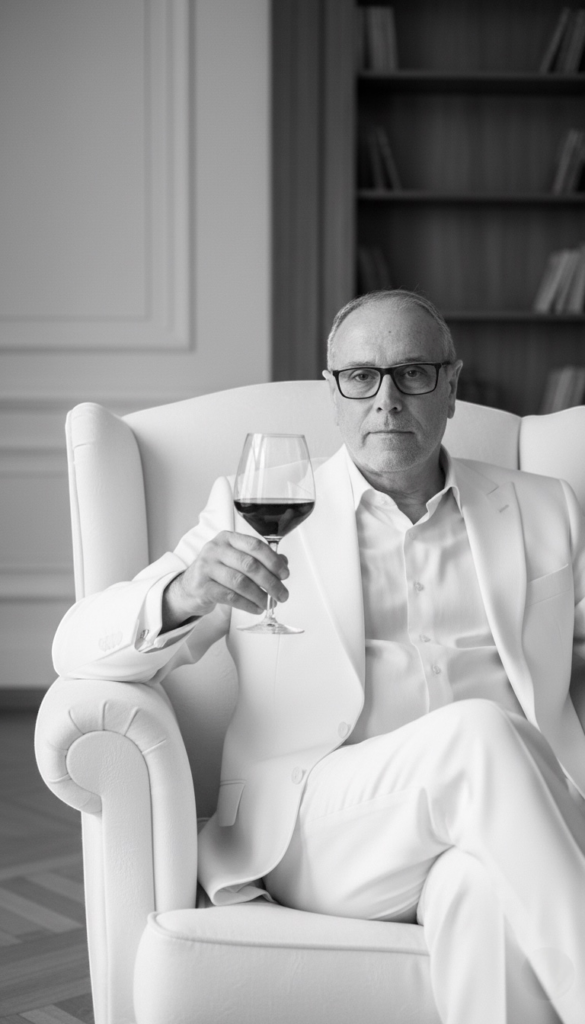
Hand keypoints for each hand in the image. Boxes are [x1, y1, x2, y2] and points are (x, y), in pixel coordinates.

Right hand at [161, 531, 289, 630]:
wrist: (189, 588)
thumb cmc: (217, 573)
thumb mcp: (236, 560)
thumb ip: (260, 559)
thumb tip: (284, 564)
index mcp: (227, 538)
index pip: (255, 545)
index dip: (273, 560)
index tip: (285, 574)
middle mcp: (215, 549)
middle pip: (249, 565)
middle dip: (270, 582)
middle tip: (282, 594)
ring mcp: (206, 567)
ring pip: (240, 582)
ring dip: (260, 595)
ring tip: (269, 603)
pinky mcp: (202, 586)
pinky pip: (230, 596)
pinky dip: (247, 604)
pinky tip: (256, 608)